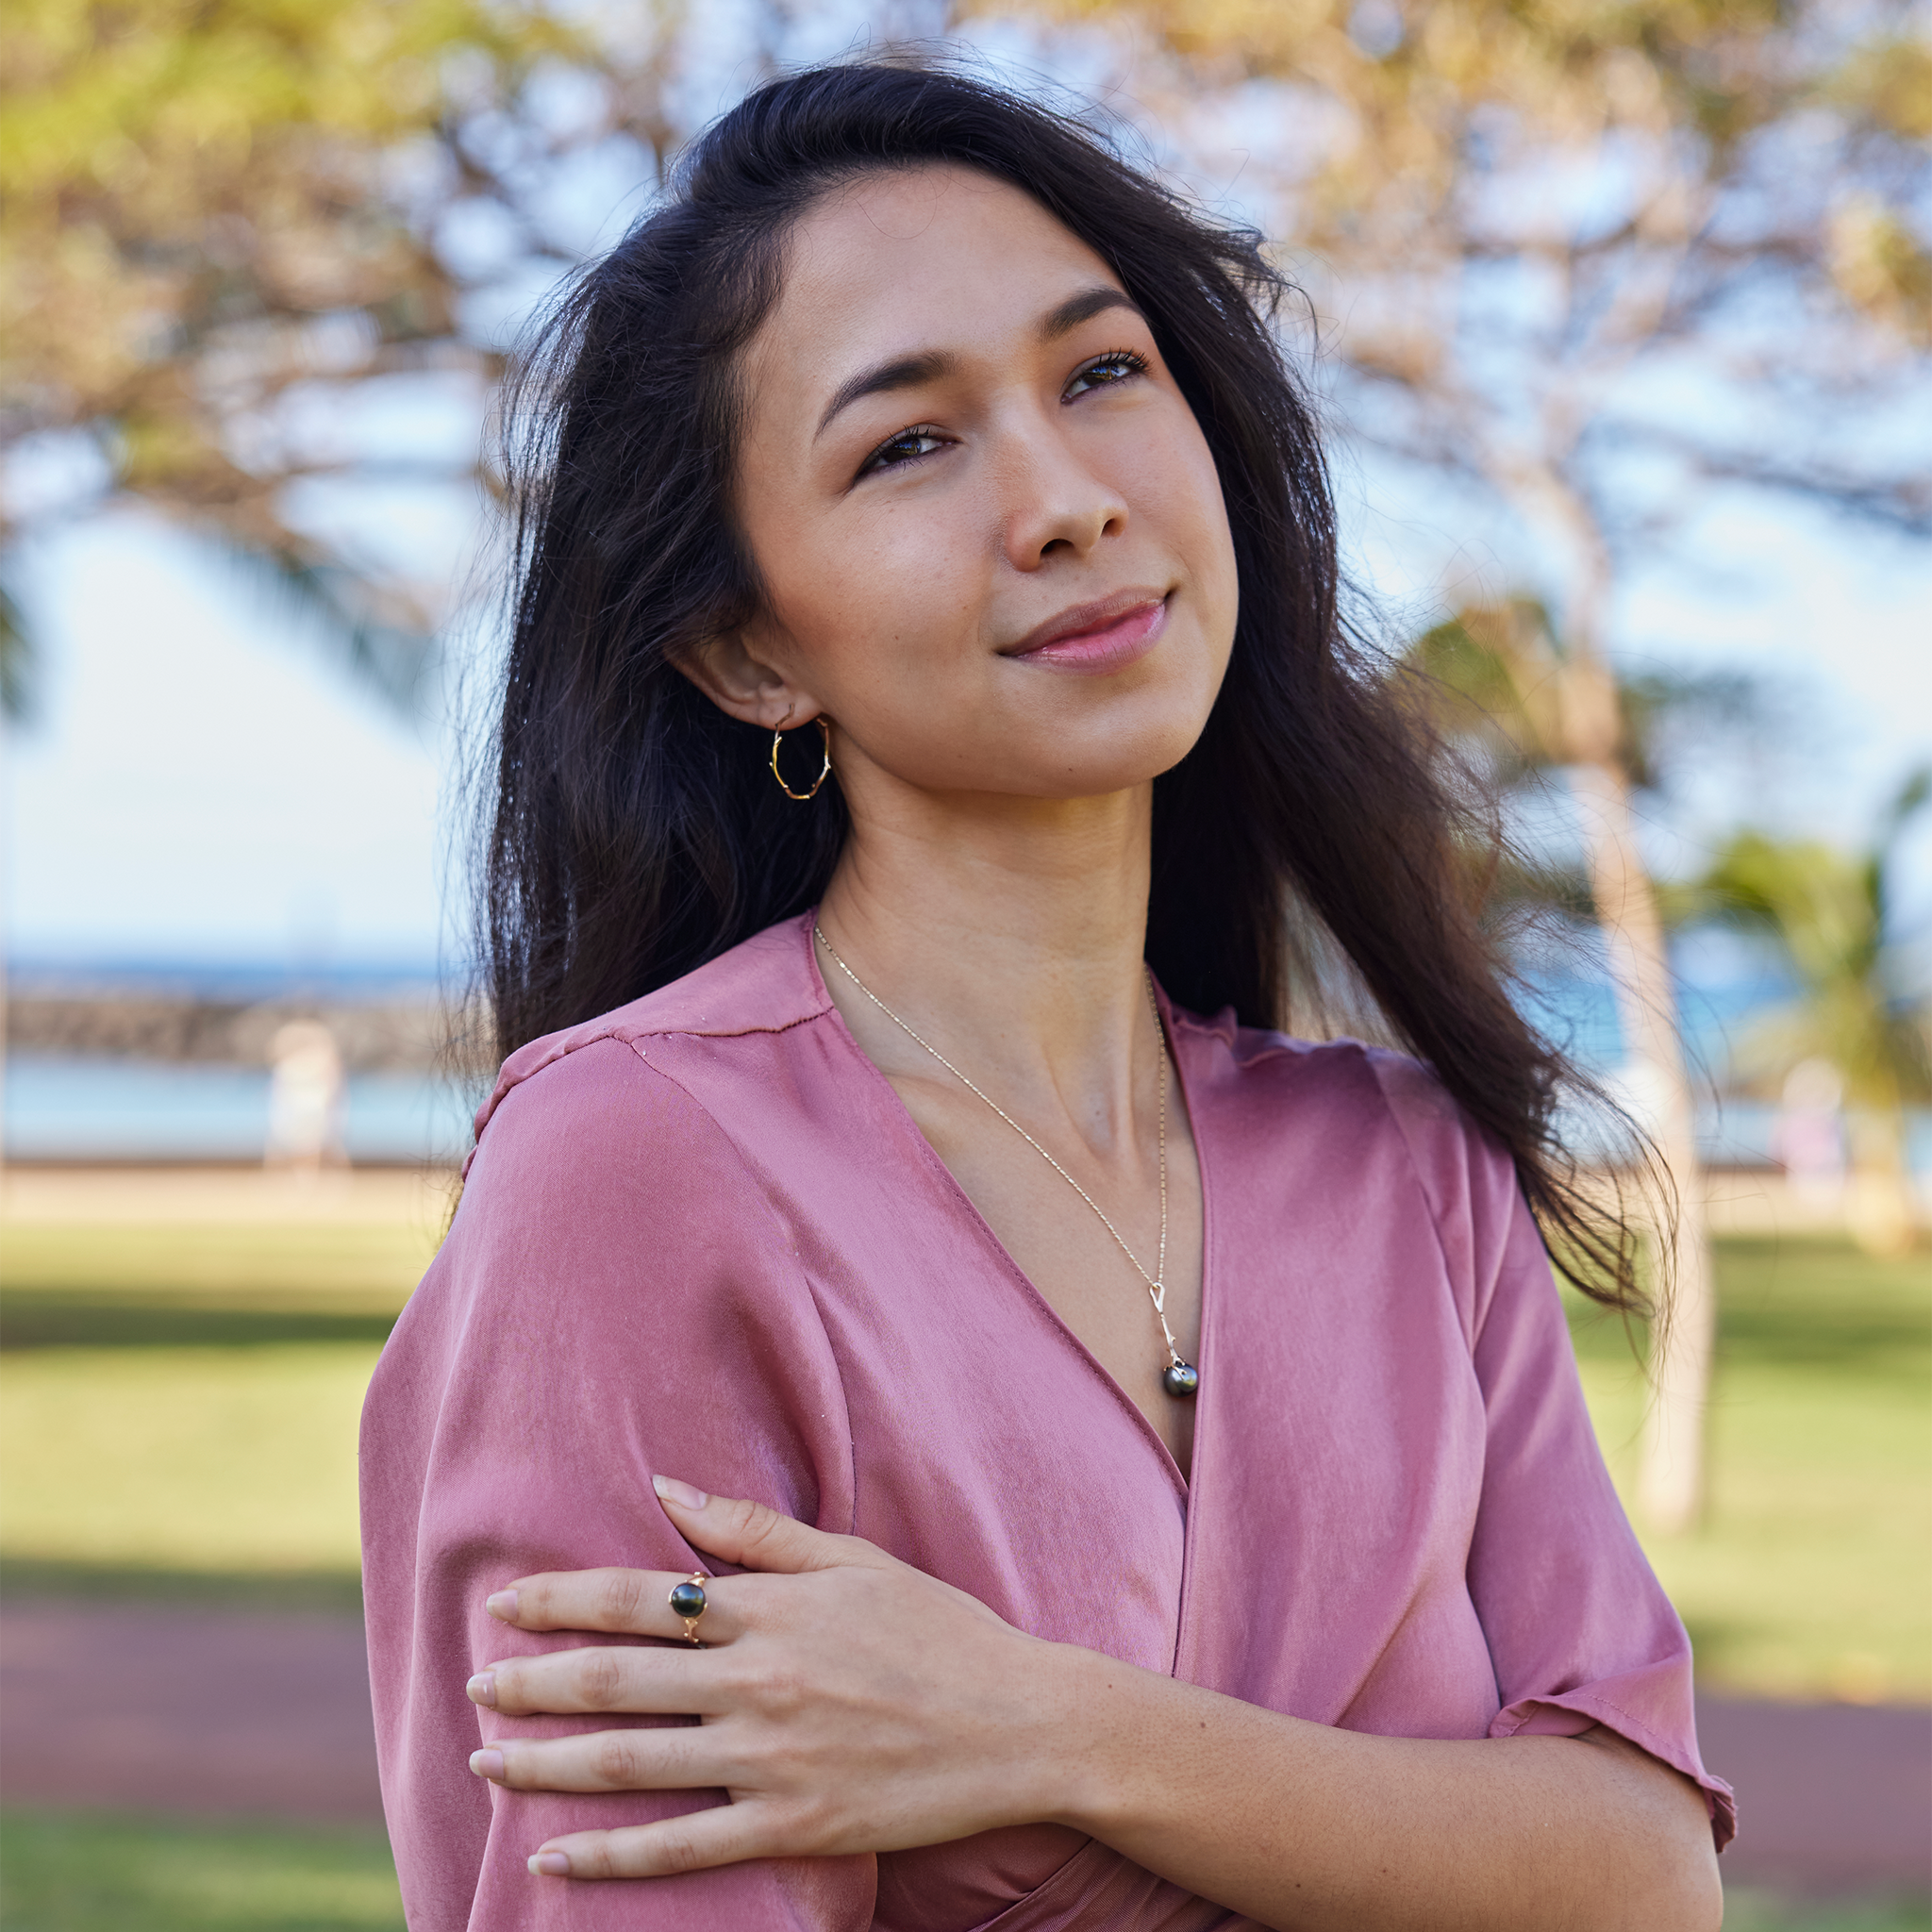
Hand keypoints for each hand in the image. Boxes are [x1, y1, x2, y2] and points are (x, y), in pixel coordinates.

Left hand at [466, 1477, 1078, 1879]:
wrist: (1023, 1724)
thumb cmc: (941, 1631)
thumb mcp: (855, 1559)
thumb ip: (755, 1531)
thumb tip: (667, 1486)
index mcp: (772, 1610)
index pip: (639, 1596)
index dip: (561, 1598)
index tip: (504, 1601)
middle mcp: (759, 1680)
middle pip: (616, 1681)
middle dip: (531, 1682)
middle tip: (473, 1686)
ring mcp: (772, 1759)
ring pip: (630, 1764)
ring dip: (545, 1765)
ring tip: (485, 1761)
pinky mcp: (793, 1827)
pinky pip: (680, 1848)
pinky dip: (608, 1857)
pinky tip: (552, 1860)